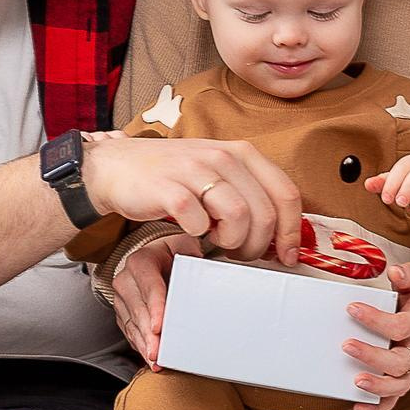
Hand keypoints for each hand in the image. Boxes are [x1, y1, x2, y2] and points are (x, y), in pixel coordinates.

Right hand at [84, 135, 301, 266]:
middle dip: (258, 245)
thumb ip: (250, 196)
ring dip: (233, 242)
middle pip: (264, 213)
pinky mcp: (169, 189)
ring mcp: (194, 170)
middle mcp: (222, 156)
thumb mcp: (219, 176)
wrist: (117, 167)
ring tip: (218, 243)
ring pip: (239, 217)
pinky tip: (193, 233)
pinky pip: (199, 223)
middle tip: (241, 255)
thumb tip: (282, 236)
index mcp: (241, 153)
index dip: (292, 231)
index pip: (286, 193)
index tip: (287, 256)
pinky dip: (200, 237)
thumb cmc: (173, 177)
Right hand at [107, 231, 198, 363]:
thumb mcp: (181, 244)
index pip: (150, 287)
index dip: (155, 308)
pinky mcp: (122, 313)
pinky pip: (130, 332)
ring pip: (132, 325)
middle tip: (158, 352)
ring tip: (155, 360)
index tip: (160, 327)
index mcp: (141, 262)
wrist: (150, 257)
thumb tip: (200, 263)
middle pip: (139, 311)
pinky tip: (150, 358)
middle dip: (149, 334)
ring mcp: (121, 298)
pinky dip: (140, 346)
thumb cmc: (169, 254)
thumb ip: (190, 252)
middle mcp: (126, 280)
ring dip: (144, 344)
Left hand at [342, 262, 409, 409]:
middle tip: (346, 345)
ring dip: (377, 386)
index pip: (400, 326)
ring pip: (399, 385)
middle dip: (373, 356)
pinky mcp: (403, 380)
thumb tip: (395, 271)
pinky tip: (357, 406)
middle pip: (400, 362)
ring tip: (355, 382)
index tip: (352, 308)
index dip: (376, 319)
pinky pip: (394, 400)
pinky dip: (377, 407)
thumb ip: (408, 274)